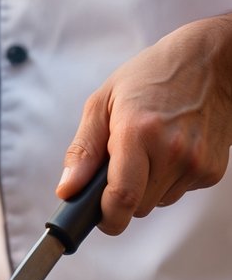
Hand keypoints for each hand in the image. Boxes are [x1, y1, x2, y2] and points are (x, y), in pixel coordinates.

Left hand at [56, 14, 231, 234]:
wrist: (211, 62)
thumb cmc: (153, 76)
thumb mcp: (104, 102)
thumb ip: (83, 150)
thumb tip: (67, 190)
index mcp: (138, 132)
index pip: (121, 198)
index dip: (106, 218)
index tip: (97, 217)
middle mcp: (171, 151)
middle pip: (136, 207)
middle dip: (122, 195)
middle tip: (122, 162)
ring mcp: (195, 162)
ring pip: (157, 202)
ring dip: (147, 186)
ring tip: (151, 147)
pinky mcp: (212, 171)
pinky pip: (178, 192)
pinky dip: (169, 179)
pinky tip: (172, 148)